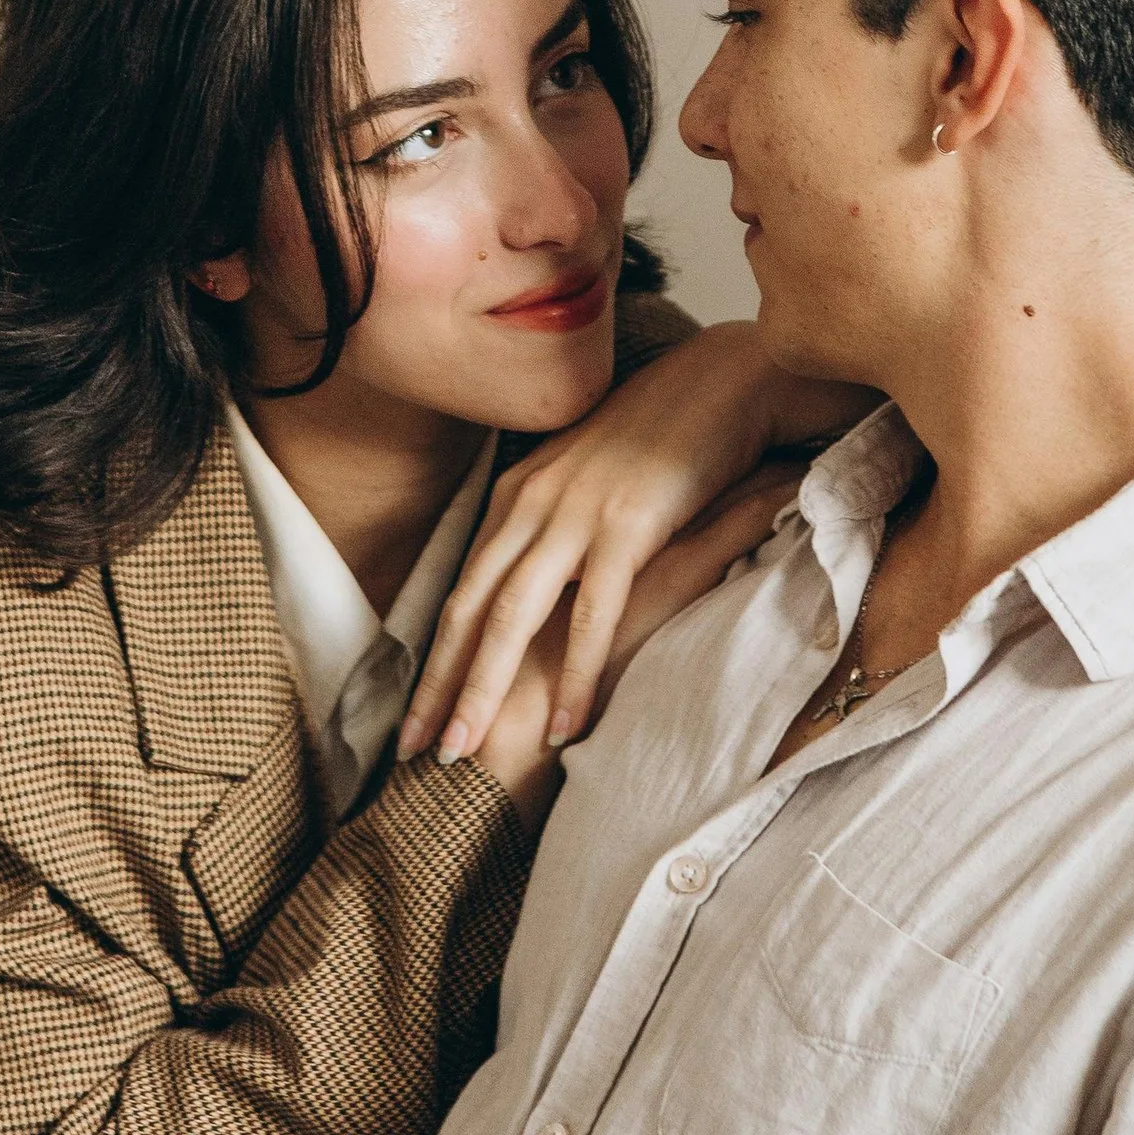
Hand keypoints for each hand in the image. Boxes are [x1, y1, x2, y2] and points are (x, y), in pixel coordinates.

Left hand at [402, 322, 853, 767]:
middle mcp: (533, 503)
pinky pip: (594, 614)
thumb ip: (557, 523)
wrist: (723, 380)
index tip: (410, 719)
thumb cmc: (663, 434)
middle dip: (437, 685)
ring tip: (464, 751)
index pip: (463, 591)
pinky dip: (575, 673)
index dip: (433, 659)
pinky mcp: (628, 526)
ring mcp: (576, 514)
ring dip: (485, 687)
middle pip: (471, 609)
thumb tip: (537, 577)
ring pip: (514, 615)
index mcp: (519, 494)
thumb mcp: (590, 477)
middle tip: (412, 754)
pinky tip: (563, 723)